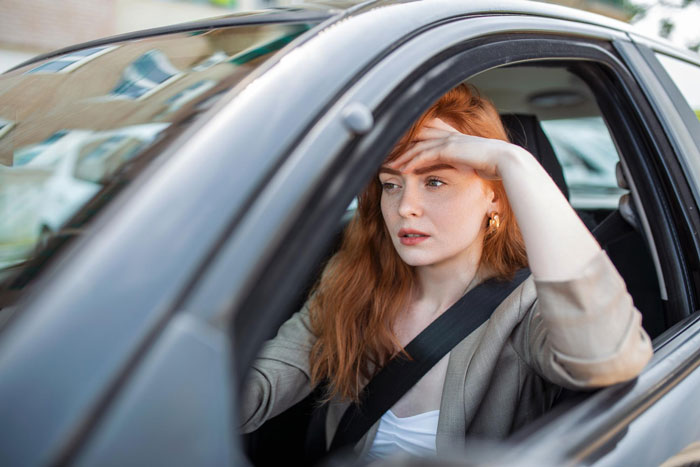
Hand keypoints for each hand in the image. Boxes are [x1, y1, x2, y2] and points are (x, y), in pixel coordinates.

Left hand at [387, 118, 527, 178]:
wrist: (506, 162)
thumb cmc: (494, 166)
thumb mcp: (474, 164)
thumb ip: (463, 165)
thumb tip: (462, 172)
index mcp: (454, 138)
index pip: (426, 137)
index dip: (410, 145)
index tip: (397, 154)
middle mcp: (449, 136)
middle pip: (417, 139)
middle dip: (400, 147)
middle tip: (384, 156)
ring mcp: (449, 140)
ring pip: (418, 146)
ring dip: (402, 156)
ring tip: (388, 165)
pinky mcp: (449, 149)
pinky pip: (425, 155)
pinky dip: (412, 162)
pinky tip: (401, 169)